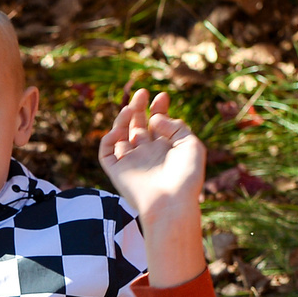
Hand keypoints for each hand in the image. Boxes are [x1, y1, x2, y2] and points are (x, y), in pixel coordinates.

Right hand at [98, 88, 207, 287]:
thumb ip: (175, 126)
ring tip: (132, 107)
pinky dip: (108, 139)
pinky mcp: (117, 172)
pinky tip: (119, 131)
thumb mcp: (191, 145)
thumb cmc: (185, 177)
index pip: (158, 125)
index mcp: (166, 150)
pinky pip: (106, 152)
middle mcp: (147, 154)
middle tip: (142, 93)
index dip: (159, 109)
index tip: (162, 96)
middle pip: (138, 126)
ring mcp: (131, 162)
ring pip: (121, 135)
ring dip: (123, 119)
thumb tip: (154, 119)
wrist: (170, 204)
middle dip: (139, 108)